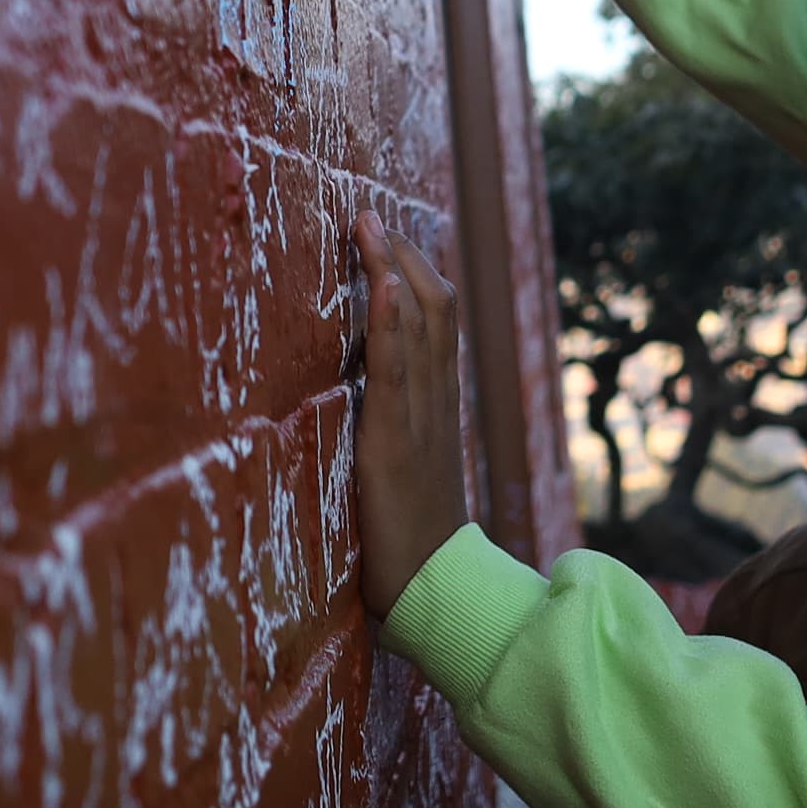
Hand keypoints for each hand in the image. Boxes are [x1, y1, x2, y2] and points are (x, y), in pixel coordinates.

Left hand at [354, 214, 474, 616]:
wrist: (433, 592)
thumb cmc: (410, 539)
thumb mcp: (405, 467)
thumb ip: (397, 426)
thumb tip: (368, 393)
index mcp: (438, 406)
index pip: (437, 322)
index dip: (416, 273)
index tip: (389, 234)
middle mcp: (435, 403)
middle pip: (433, 311)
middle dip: (403, 257)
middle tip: (371, 214)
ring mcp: (418, 420)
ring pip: (419, 329)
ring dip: (393, 271)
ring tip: (370, 226)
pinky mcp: (393, 445)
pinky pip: (396, 373)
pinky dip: (392, 323)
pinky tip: (382, 284)